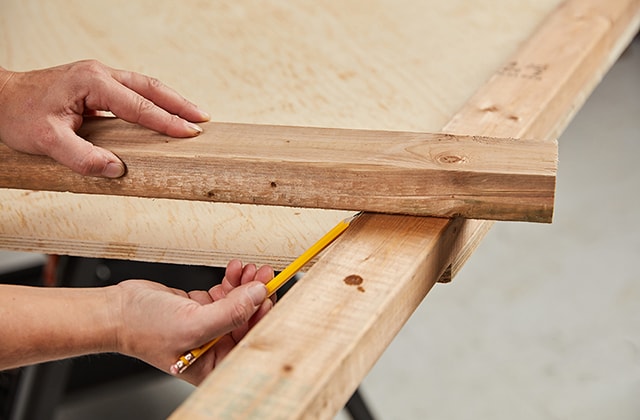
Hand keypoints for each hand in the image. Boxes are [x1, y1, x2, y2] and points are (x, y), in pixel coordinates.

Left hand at [0, 60, 209, 177]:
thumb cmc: (19, 114)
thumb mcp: (47, 141)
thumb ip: (82, 157)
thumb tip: (117, 169)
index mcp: (91, 82)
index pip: (139, 105)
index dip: (166, 121)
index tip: (189, 133)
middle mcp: (99, 74)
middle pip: (150, 87)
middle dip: (179, 104)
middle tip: (203, 119)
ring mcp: (98, 76)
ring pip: (144, 85)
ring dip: (170, 99)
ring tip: (193, 114)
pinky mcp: (96, 83)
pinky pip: (133, 89)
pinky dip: (154, 100)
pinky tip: (163, 110)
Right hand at [113, 259, 273, 384]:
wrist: (117, 310)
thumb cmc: (144, 329)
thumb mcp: (193, 323)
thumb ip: (230, 312)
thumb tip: (258, 296)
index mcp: (214, 363)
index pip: (251, 341)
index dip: (264, 317)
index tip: (269, 295)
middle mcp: (214, 346)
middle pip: (249, 319)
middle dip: (257, 295)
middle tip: (264, 274)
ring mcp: (209, 326)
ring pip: (240, 302)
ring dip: (246, 284)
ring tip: (248, 268)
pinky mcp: (203, 308)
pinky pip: (227, 293)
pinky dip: (233, 281)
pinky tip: (234, 270)